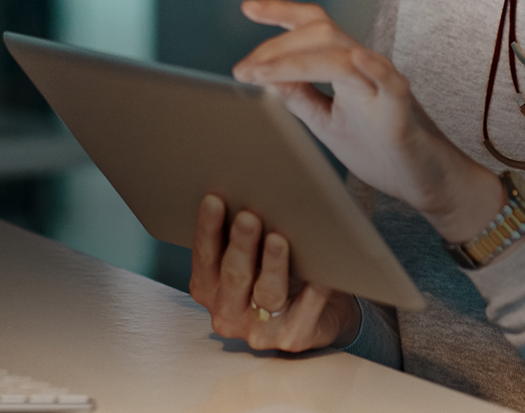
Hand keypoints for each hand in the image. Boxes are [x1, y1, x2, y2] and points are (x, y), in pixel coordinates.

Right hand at [189, 194, 358, 351]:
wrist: (319, 315)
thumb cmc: (281, 275)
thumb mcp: (253, 258)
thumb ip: (245, 234)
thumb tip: (253, 186)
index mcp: (209, 289)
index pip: (204, 257)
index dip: (207, 229)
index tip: (214, 200)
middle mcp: (227, 313)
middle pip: (234, 275)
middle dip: (240, 245)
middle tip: (248, 216)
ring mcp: (259, 330)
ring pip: (267, 293)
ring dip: (273, 265)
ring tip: (278, 239)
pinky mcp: (292, 339)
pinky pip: (307, 308)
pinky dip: (314, 288)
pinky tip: (320, 270)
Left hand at [232, 0, 504, 240]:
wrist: (422, 182)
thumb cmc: (380, 149)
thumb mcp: (325, 122)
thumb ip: (300, 97)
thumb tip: (266, 77)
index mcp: (346, 68)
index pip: (313, 28)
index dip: (282, 13)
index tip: (248, 9)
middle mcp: (364, 68)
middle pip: (322, 33)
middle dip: (277, 46)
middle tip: (244, 70)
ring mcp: (383, 86)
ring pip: (343, 54)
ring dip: (297, 60)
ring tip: (264, 73)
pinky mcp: (401, 110)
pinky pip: (390, 82)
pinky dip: (373, 67)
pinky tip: (354, 58)